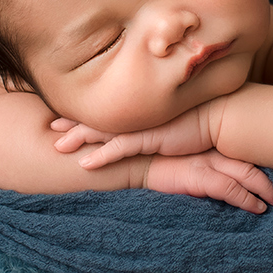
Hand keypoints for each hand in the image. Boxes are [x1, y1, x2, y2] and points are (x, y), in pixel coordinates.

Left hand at [52, 107, 213, 167]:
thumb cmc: (201, 115)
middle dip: (72, 120)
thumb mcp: (174, 117)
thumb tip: (153, 124)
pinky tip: (84, 164)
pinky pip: (119, 149)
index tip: (66, 112)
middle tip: (51, 125)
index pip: (107, 107)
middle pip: (98, 116)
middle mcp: (138, 113)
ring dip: (78, 138)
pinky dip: (101, 156)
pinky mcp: (149, 138)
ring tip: (57, 145)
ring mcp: (142, 125)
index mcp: (141, 107)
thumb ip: (159, 119)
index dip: (85, 110)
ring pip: (102, 131)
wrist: (221, 115)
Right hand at [144, 151, 272, 213]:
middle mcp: (213, 151)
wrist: (133, 161)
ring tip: (272, 203)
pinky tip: (258, 208)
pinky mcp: (199, 177)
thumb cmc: (155, 162)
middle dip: (267, 180)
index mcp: (210, 146)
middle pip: (250, 162)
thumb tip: (215, 185)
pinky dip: (247, 200)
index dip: (260, 163)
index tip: (271, 177)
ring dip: (263, 190)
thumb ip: (200, 169)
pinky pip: (231, 189)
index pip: (242, 153)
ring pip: (247, 174)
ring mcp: (207, 163)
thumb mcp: (183, 163)